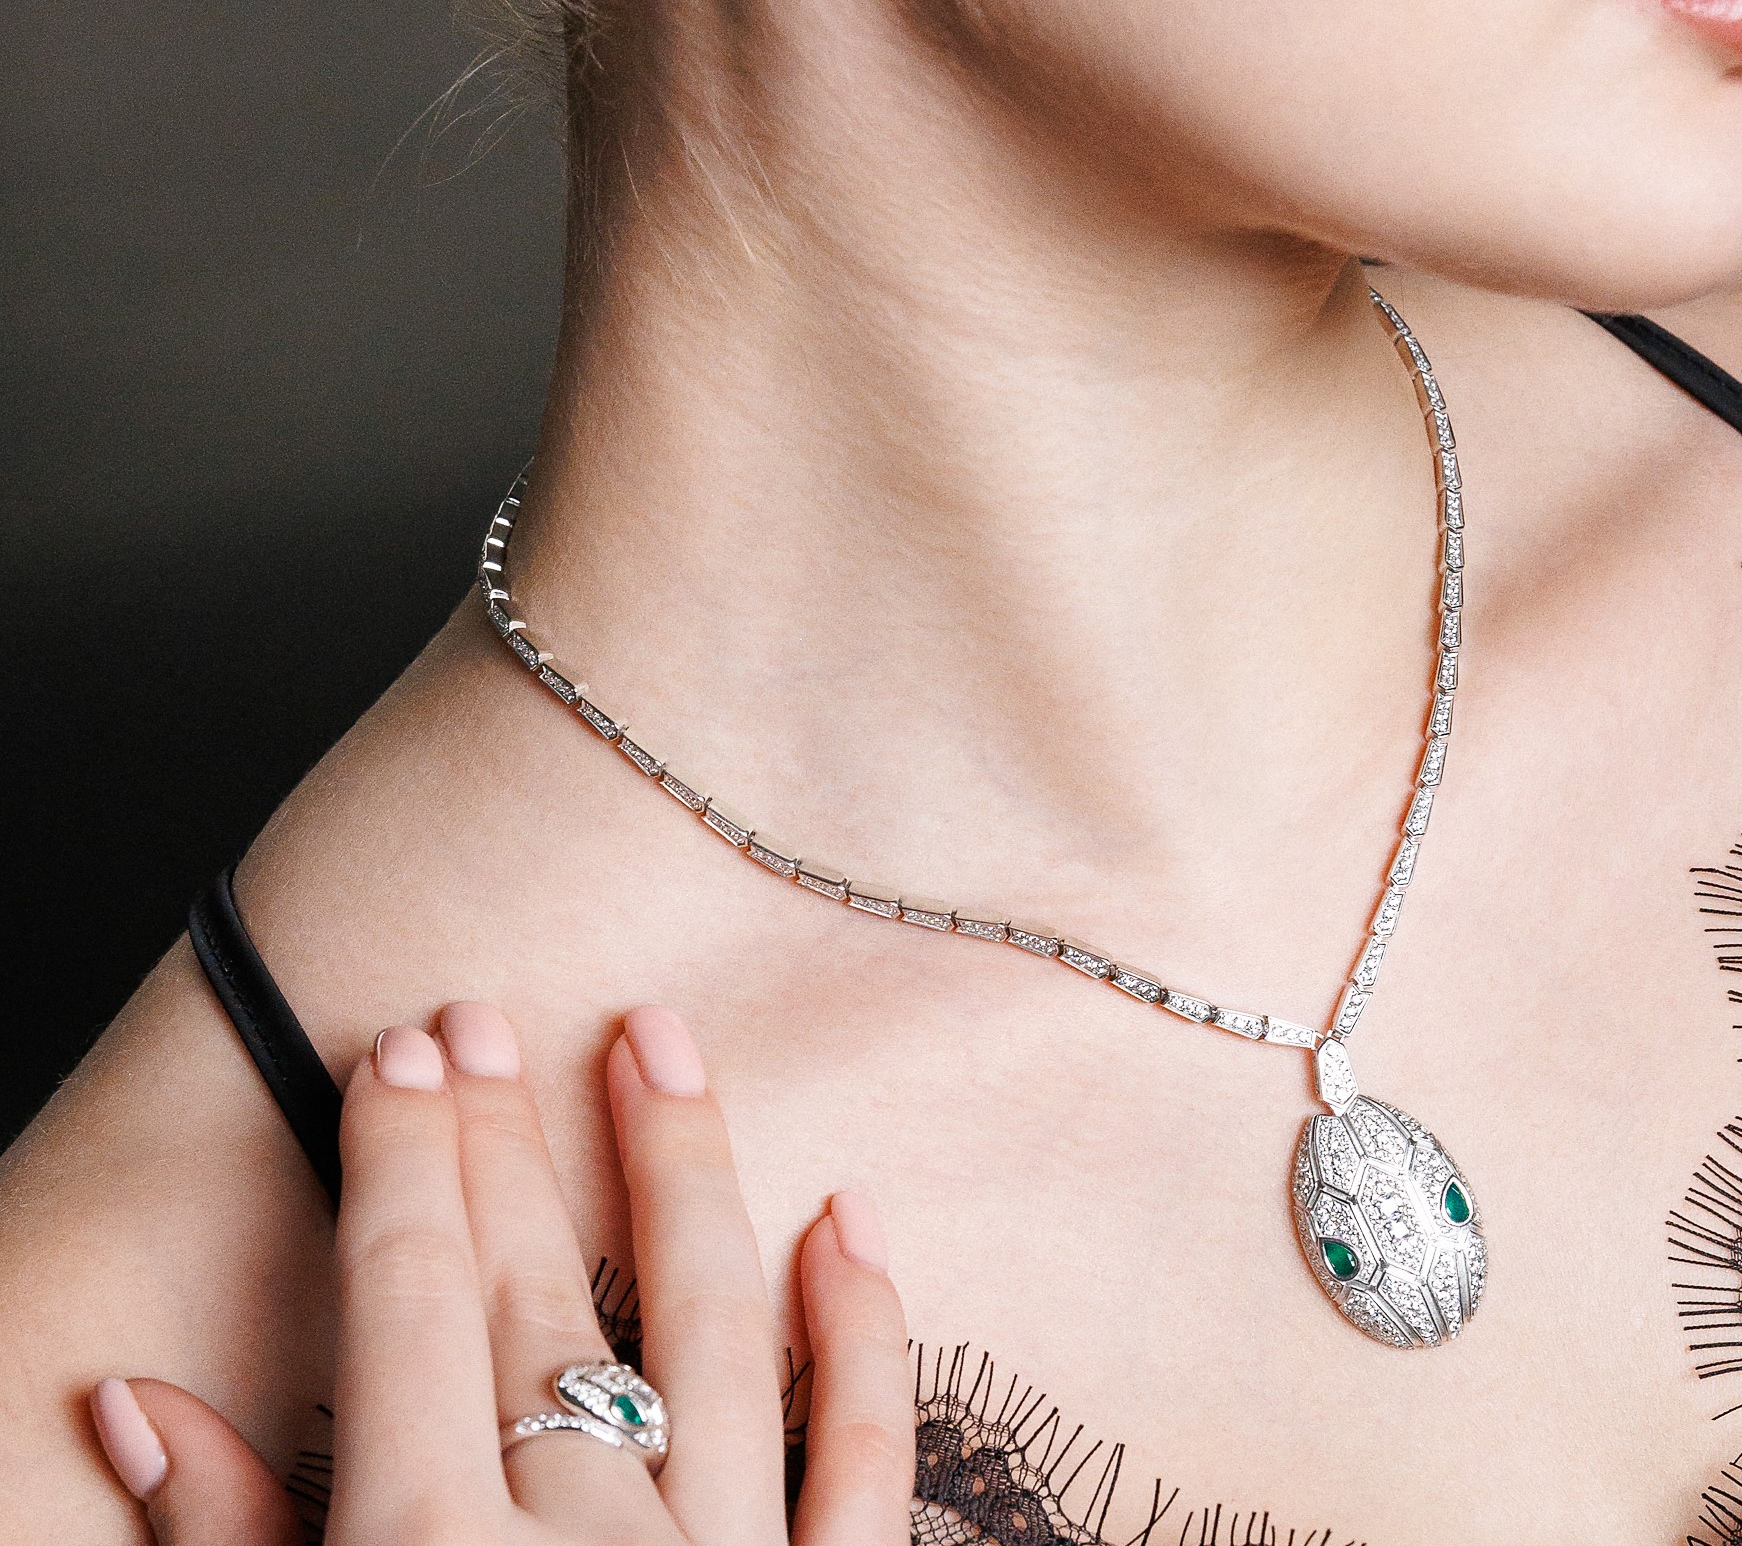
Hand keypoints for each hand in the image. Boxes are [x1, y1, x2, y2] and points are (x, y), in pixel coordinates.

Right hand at [89, 1003, 912, 1545]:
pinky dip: (867, 1335)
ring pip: (713, 1325)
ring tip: (662, 1041)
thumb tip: (138, 1404)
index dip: (398, 1163)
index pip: (404, 1307)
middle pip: (532, 1295)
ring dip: (687, 1170)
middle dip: (502, 1143)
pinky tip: (853, 1218)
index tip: (400, 1047)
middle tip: (490, 1013)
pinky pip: (870, 1461)